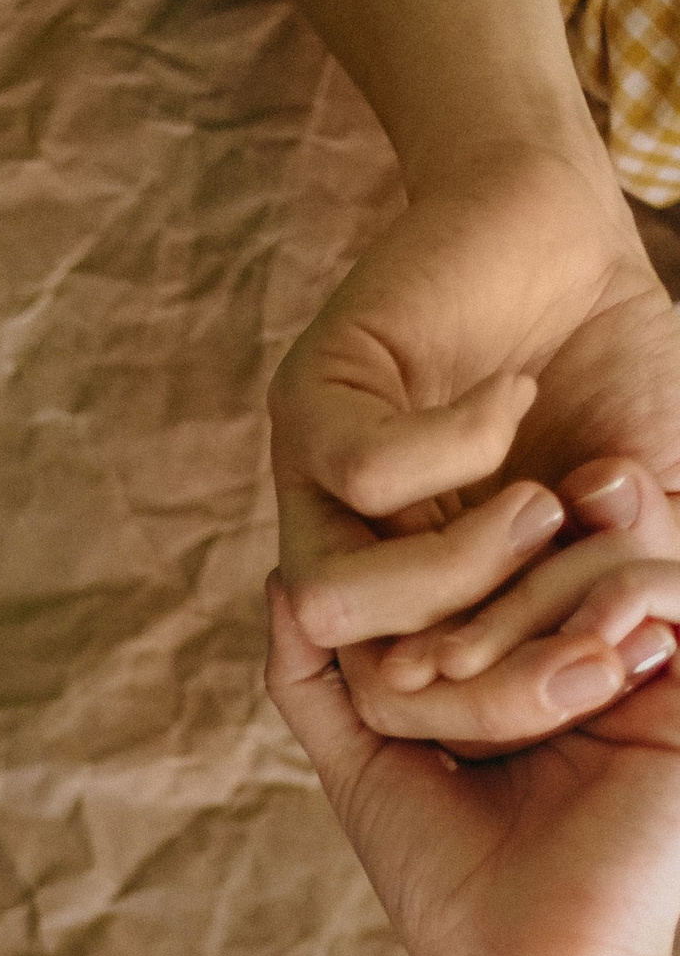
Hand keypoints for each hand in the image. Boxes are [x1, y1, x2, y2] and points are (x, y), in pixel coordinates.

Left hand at [264, 554, 679, 955]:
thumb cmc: (445, 877)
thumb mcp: (365, 760)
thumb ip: (320, 677)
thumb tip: (285, 581)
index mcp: (534, 656)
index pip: (506, 550)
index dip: (459, 553)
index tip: (403, 611)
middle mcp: (603, 649)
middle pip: (558, 533)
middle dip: (480, 580)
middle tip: (422, 669)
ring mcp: (658, 666)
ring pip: (610, 550)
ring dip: (529, 597)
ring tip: (461, 677)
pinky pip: (671, 590)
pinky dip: (611, 600)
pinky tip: (566, 667)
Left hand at [273, 144, 679, 725]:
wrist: (571, 241)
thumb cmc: (620, 383)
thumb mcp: (643, 513)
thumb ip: (624, 593)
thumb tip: (622, 666)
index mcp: (419, 610)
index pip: (431, 714)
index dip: (519, 709)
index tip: (623, 663)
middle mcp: (354, 561)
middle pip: (372, 681)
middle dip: (489, 673)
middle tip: (594, 629)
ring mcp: (316, 489)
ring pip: (334, 594)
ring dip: (457, 568)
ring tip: (546, 506)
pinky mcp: (311, 401)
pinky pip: (364, 471)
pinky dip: (458, 444)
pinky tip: (513, 397)